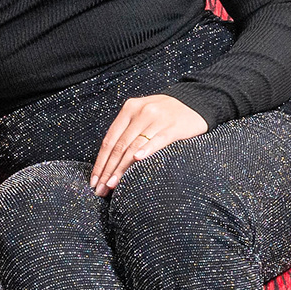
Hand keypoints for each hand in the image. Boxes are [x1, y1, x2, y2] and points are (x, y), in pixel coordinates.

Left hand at [89, 94, 208, 193]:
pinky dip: (146, 150)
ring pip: (133, 146)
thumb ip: (128, 131)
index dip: (100, 161)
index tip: (93, 180)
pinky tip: (137, 160)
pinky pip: (157, 141)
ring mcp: (157, 119)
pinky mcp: (174, 127)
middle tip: (100, 188)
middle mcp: (140, 112)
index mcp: (129, 109)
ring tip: (112, 184)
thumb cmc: (165, 113)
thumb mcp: (143, 115)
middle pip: (119, 146)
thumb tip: (109, 159)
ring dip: (121, 168)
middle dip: (107, 169)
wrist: (196, 101)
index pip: (109, 140)